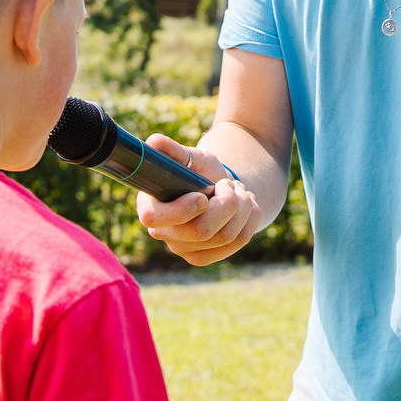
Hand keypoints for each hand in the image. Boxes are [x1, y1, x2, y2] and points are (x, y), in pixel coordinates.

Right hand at [134, 135, 264, 266]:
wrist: (217, 188)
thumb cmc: (198, 170)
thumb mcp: (189, 157)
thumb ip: (172, 150)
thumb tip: (154, 142)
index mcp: (149, 206)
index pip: (155, 219)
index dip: (183, 209)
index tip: (204, 195)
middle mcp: (162, 233)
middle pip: (201, 231)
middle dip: (227, 203)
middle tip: (230, 185)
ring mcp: (182, 249)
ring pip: (225, 236)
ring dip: (243, 207)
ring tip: (239, 190)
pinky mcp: (204, 257)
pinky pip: (238, 242)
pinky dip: (251, 219)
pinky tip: (247, 206)